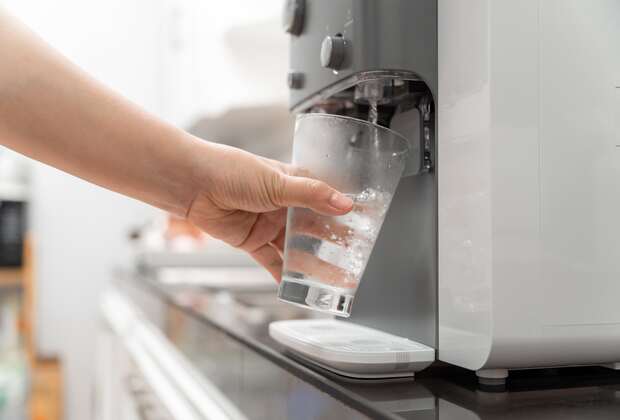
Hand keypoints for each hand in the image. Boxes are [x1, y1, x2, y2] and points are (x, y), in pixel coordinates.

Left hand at [185, 142, 353, 280]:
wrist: (194, 184)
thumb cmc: (231, 170)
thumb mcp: (277, 181)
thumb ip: (312, 195)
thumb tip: (345, 203)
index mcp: (294, 184)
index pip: (327, 201)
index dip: (344, 215)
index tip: (365, 228)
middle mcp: (284, 205)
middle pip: (315, 230)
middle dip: (334, 245)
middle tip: (354, 261)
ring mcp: (269, 225)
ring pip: (297, 249)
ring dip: (314, 265)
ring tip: (334, 280)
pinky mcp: (253, 242)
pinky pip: (272, 263)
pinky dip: (283, 276)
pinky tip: (298, 288)